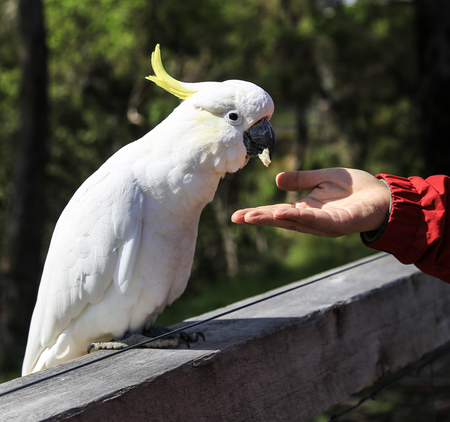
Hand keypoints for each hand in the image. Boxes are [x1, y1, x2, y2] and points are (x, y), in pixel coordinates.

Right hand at [231, 168, 390, 237]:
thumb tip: (277, 181)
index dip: (258, 213)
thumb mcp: (322, 178)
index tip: (238, 215)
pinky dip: (299, 217)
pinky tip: (283, 212)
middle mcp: (311, 221)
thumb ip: (302, 179)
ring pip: (294, 223)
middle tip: (237, 218)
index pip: (277, 213)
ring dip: (273, 219)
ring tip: (252, 216)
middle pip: (280, 220)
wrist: (385, 195)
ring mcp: (324, 224)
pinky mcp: (339, 224)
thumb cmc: (356, 188)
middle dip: (259, 219)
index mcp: (306, 210)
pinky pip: (316, 221)